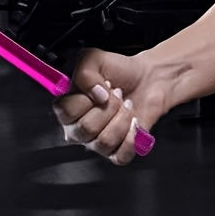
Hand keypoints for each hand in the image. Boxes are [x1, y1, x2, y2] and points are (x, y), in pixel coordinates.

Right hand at [52, 48, 167, 166]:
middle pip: (86, 128)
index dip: (87, 98)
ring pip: (104, 141)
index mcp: (69, 108)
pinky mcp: (119, 151)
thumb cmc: (120, 71)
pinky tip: (135, 122)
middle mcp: (80, 128)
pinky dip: (132, 137)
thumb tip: (95, 94)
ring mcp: (98, 142)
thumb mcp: (94, 59)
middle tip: (117, 95)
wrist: (149, 78)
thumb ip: (84, 73)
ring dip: (122, 118)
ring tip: (127, 105)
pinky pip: (121, 155)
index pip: (65, 112)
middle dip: (109, 106)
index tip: (103, 87)